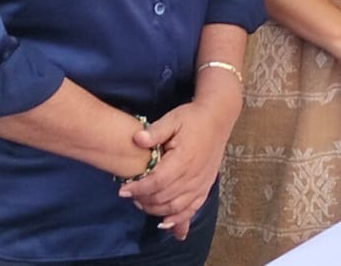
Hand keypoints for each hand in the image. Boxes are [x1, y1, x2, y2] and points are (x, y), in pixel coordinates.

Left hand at [119, 92, 242, 237]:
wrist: (218, 118)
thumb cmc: (193, 118)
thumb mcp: (173, 119)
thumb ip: (155, 131)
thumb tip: (137, 139)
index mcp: (184, 159)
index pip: (157, 182)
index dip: (138, 188)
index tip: (122, 190)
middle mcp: (193, 175)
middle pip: (163, 198)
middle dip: (143, 199)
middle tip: (129, 194)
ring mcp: (201, 184)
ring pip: (175, 207)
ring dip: (156, 210)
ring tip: (141, 203)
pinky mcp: (206, 187)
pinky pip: (192, 209)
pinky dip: (178, 219)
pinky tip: (165, 223)